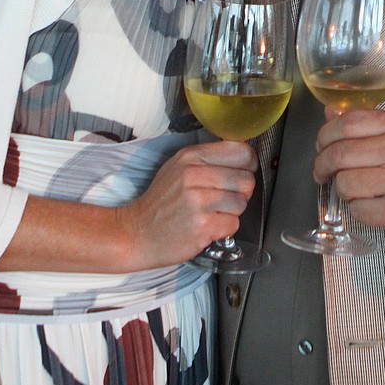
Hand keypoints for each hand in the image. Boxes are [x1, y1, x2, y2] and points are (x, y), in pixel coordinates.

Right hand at [118, 139, 257, 268]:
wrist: (136, 232)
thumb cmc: (161, 202)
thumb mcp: (178, 167)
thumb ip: (208, 158)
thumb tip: (243, 152)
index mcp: (191, 156)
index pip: (241, 151)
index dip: (248, 163)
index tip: (243, 171)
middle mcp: (194, 175)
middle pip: (246, 179)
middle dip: (241, 192)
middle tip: (225, 198)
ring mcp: (198, 201)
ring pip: (242, 202)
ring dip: (232, 212)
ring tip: (212, 212)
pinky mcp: (202, 226)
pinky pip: (233, 224)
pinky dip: (224, 229)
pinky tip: (208, 226)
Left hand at [314, 108, 384, 243]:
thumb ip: (370, 124)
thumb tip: (331, 114)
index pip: (348, 123)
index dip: (326, 134)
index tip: (321, 145)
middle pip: (340, 154)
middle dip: (322, 165)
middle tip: (322, 173)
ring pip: (345, 183)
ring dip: (342, 191)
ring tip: (354, 191)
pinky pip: (358, 210)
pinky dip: (357, 211)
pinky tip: (370, 206)